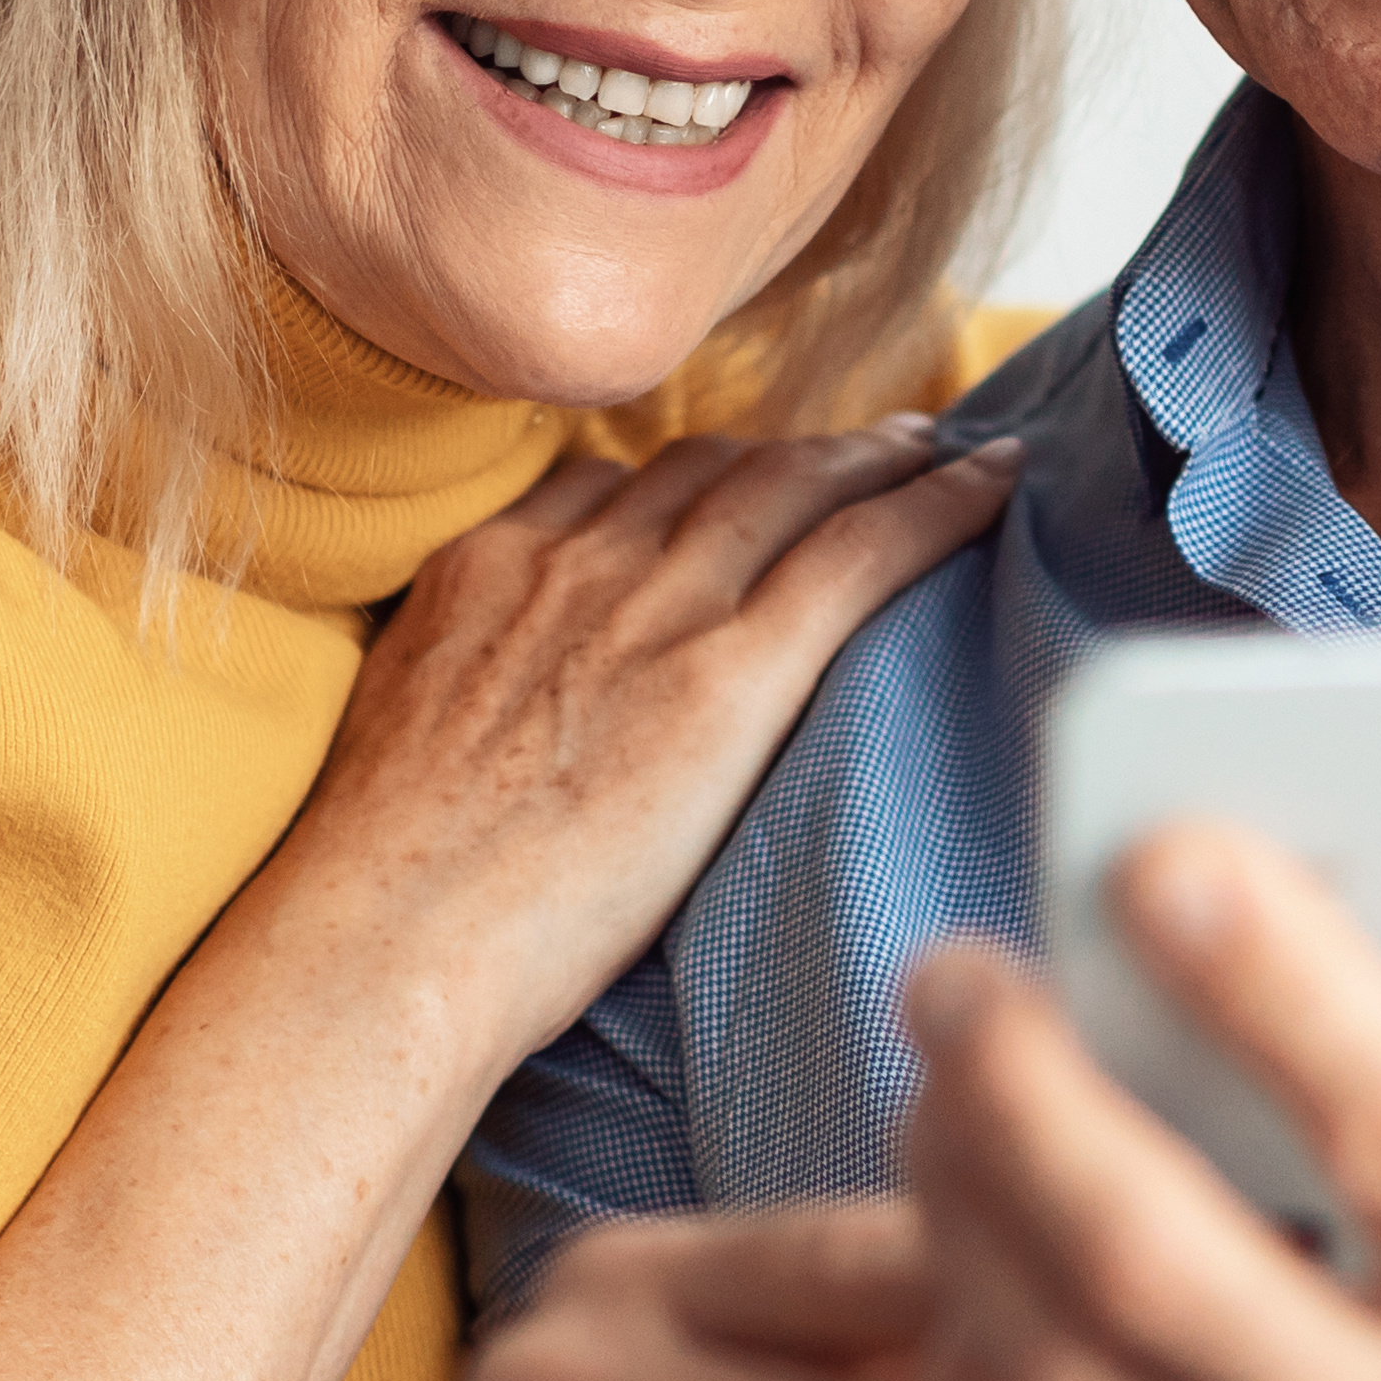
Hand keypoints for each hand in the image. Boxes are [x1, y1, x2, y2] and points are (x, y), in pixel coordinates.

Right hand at [279, 422, 1020, 1073]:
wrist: (384, 936)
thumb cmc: (386, 896)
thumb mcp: (409, 745)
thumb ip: (476, 697)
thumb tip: (521, 739)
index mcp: (485, 570)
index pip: (607, 481)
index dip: (695, 475)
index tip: (747, 478)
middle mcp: (572, 562)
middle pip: (711, 466)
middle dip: (799, 449)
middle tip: (879, 444)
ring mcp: (653, 609)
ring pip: (795, 485)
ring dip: (882, 456)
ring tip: (945, 450)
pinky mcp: (725, 674)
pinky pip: (857, 553)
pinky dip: (937, 503)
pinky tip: (996, 482)